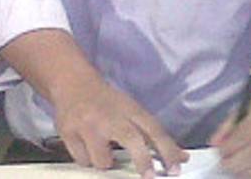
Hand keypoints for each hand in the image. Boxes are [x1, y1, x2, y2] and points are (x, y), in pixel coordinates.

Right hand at [52, 80, 186, 177]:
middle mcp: (110, 116)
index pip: (153, 129)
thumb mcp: (132, 111)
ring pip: (102, 160)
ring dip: (105, 162)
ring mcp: (88, 125)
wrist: (72, 82)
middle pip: (131, 139)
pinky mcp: (68, 132)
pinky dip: (86, 159)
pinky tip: (86, 145)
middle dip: (142, 161)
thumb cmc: (106, 102)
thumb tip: (182, 157)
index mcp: (130, 110)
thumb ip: (154, 135)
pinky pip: (83, 160)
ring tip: (101, 150)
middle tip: (150, 177)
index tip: (175, 168)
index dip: (167, 150)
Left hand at [209, 91, 250, 177]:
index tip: (219, 152)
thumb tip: (214, 143)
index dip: (227, 147)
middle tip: (225, 162)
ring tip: (235, 165)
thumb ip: (229, 125)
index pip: (242, 135)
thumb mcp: (249, 108)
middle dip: (232, 162)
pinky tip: (248, 168)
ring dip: (242, 170)